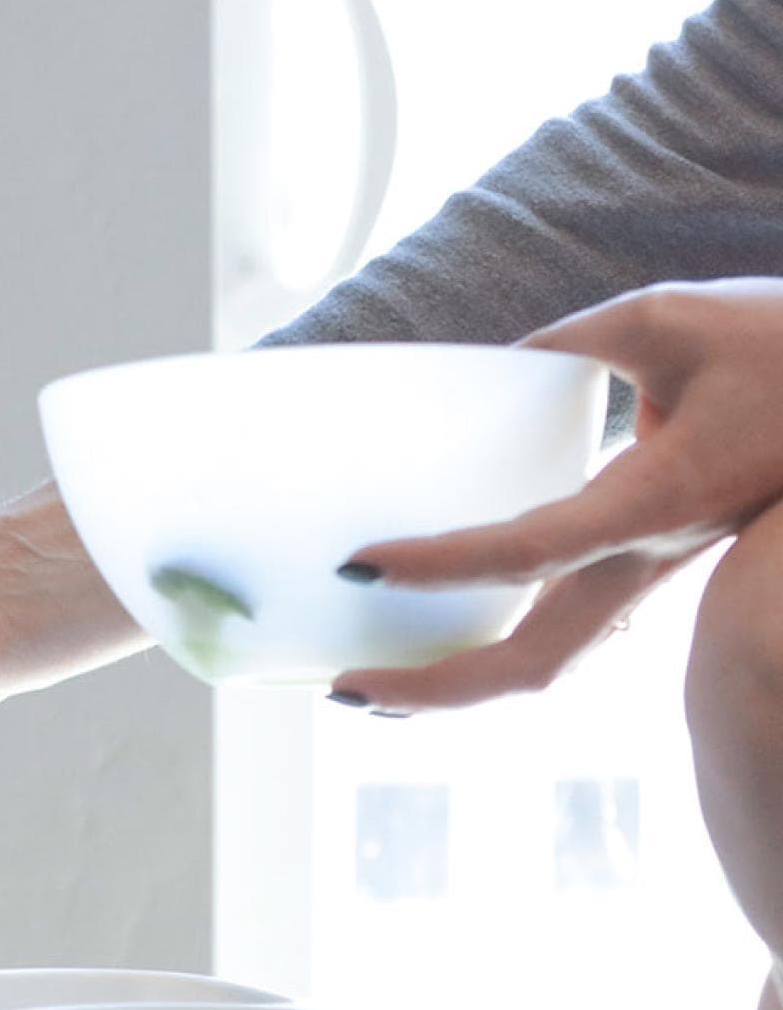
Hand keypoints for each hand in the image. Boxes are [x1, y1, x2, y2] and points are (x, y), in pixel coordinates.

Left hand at [331, 279, 782, 710]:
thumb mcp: (670, 320)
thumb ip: (569, 339)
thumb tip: (489, 365)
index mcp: (656, 502)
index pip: (527, 553)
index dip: (440, 565)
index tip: (361, 563)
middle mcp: (649, 559)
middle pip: (535, 664)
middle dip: (434, 690)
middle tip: (339, 689)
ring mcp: (652, 576)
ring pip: (553, 664)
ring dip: (460, 686)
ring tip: (369, 689)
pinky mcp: (649, 566)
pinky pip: (567, 631)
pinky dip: (498, 650)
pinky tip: (442, 641)